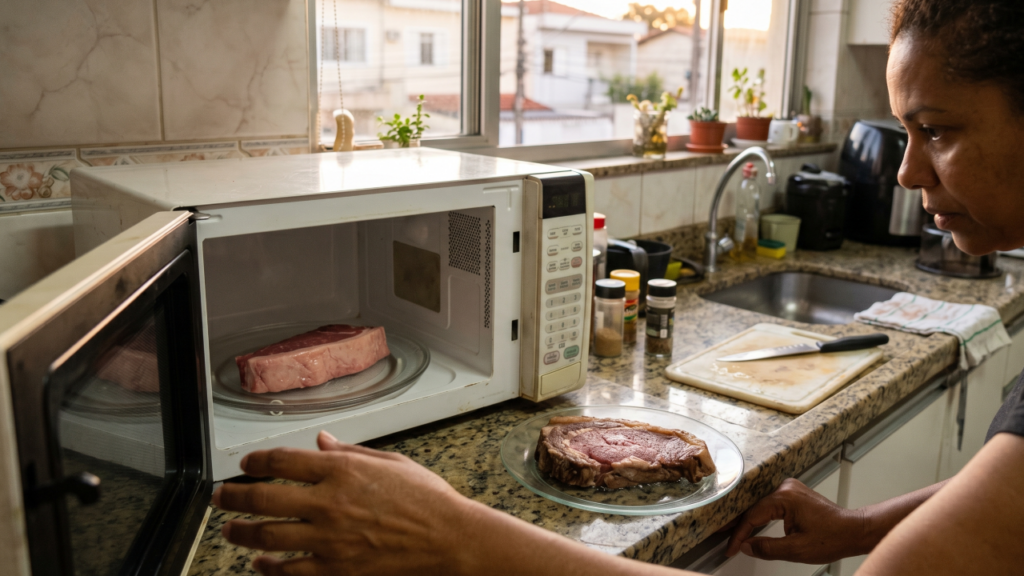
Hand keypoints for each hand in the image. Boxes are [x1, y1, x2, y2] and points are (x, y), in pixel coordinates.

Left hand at [213, 431, 477, 575]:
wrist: (449, 539)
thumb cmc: (427, 500)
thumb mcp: (391, 462)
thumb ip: (350, 452)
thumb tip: (321, 441)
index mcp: (343, 470)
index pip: (283, 461)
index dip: (256, 461)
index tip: (246, 464)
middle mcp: (330, 502)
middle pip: (264, 497)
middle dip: (234, 496)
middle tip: (221, 497)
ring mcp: (330, 539)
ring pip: (268, 536)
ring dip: (241, 533)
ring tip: (230, 531)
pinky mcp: (336, 570)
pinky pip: (289, 571)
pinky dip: (268, 569)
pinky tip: (260, 564)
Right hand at [725, 478, 867, 563]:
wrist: (855, 530)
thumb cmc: (833, 537)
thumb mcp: (797, 550)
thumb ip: (767, 548)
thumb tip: (747, 546)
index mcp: (785, 498)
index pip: (753, 516)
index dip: (739, 534)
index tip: (730, 548)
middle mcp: (785, 488)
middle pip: (753, 507)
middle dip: (738, 524)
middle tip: (721, 536)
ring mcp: (790, 489)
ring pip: (760, 504)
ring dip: (748, 519)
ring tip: (732, 532)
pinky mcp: (794, 494)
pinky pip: (770, 504)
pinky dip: (760, 515)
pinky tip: (752, 524)